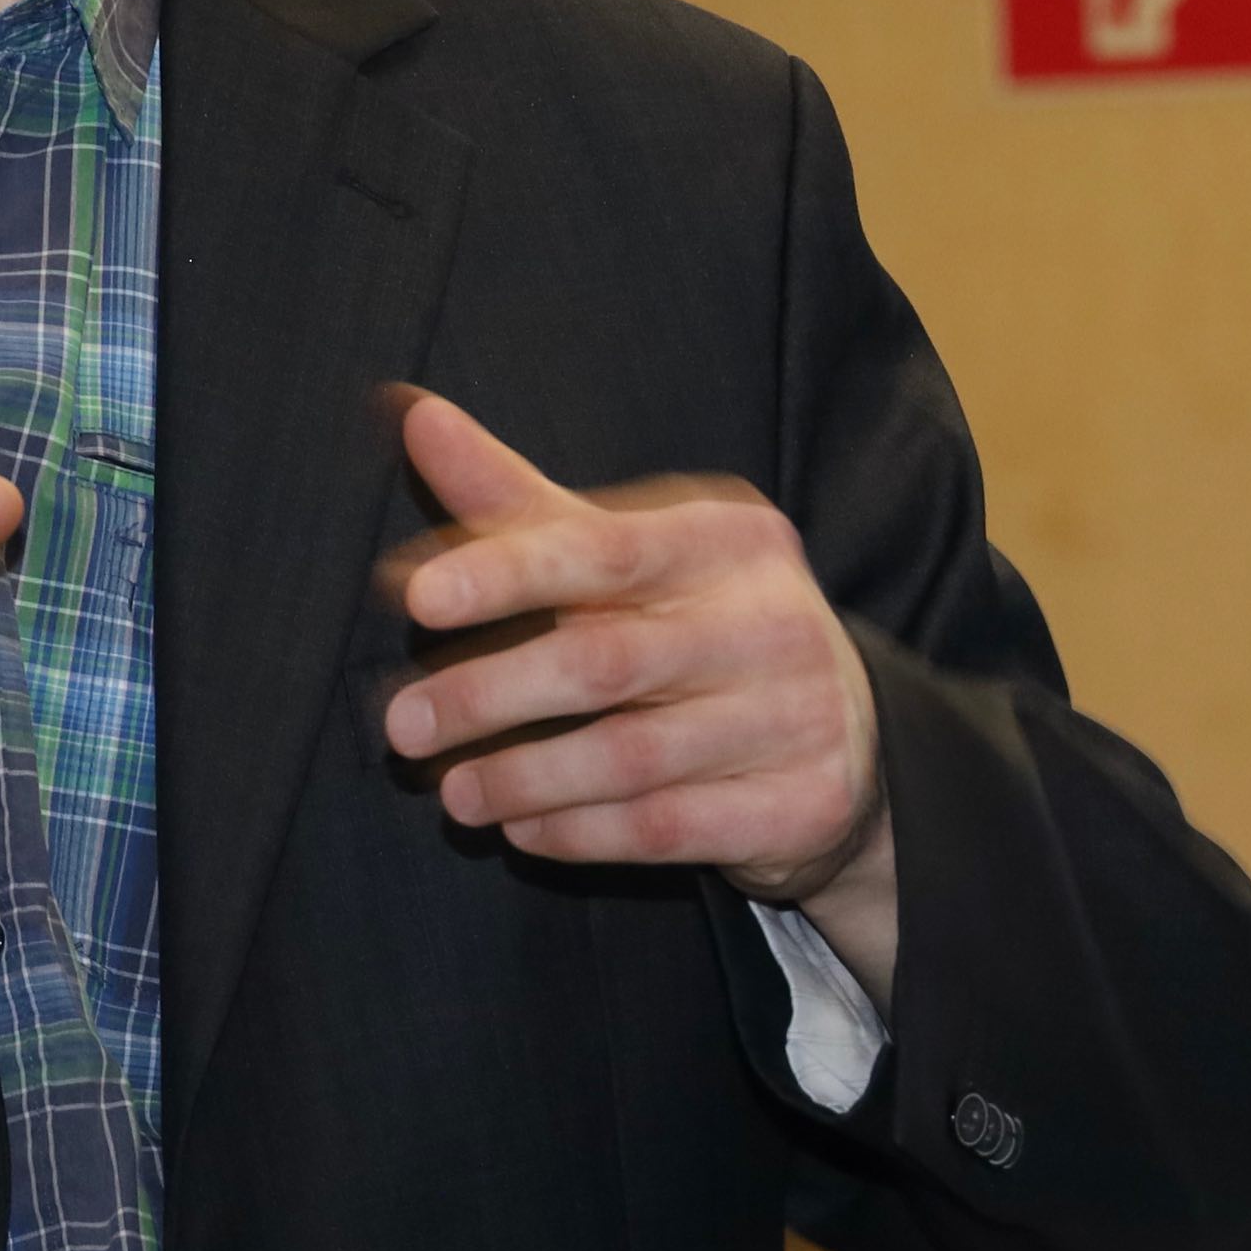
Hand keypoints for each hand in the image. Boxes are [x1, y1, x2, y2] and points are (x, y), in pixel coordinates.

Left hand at [381, 391, 894, 1005]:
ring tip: (451, 793)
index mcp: (726, 539)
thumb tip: (418, 418)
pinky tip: (521, 830)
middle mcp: (771, 621)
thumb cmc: (698, 624)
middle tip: (402, 724)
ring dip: (522, 778)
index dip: (505, 572)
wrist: (847, 741)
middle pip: (604, 660)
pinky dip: (579, 833)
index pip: (602, 549)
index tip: (418, 598)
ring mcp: (795, 717)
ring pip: (630, 758)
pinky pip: (665, 827)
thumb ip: (517, 499)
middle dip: (487, 694)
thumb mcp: (624, 553)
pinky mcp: (800, 806)